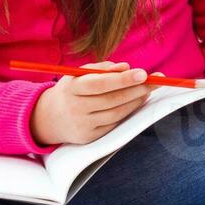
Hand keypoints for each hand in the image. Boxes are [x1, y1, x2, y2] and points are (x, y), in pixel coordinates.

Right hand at [29, 61, 152, 146]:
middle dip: (137, 89)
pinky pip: (113, 124)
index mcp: (72, 88)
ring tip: (148, 90)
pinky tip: (137, 102)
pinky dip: (127, 112)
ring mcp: (82, 125)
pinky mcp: (88, 137)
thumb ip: (102, 69)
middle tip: (156, 80)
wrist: (48, 118)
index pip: (99, 84)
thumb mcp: (79, 74)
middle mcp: (75, 108)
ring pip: (115, 113)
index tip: (143, 73)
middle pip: (112, 99)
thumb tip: (127, 67)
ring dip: (135, 101)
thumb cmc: (71, 90)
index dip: (122, 79)